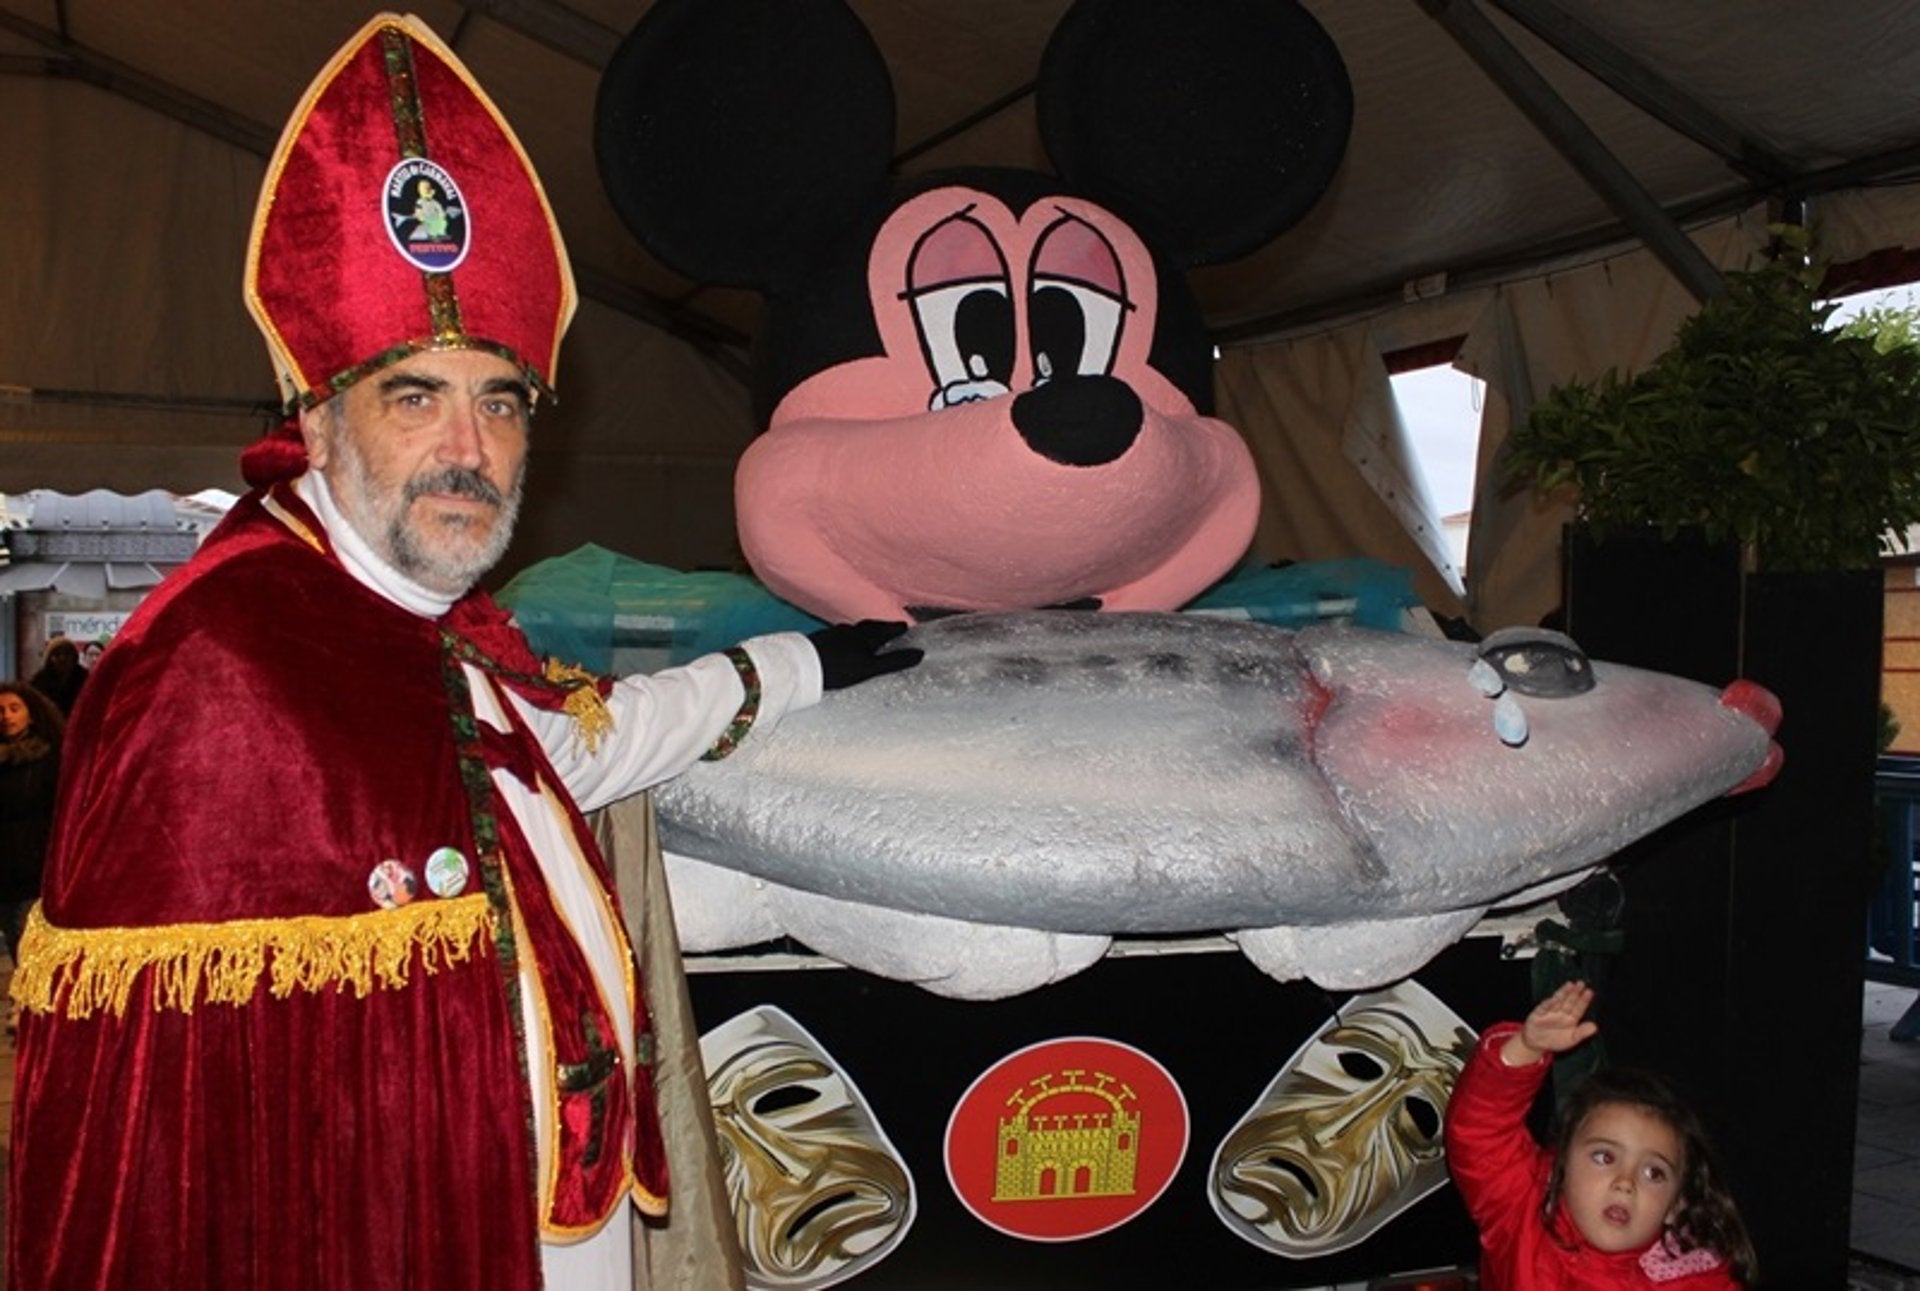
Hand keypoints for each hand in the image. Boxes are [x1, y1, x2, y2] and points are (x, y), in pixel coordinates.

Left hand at [807, 620, 923, 690]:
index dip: (896, 628)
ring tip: (867, 635)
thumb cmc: (839, 668)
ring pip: (853, 630)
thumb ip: (894, 661)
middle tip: (889, 627)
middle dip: (881, 626)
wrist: (802, 665)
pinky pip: (838, 636)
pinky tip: (842, 644)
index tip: (905, 626)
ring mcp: (833, 634)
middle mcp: (850, 631)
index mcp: (865, 636)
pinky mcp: (819, 640)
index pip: (885, 629)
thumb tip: (920, 654)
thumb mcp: (870, 668)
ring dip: (863, 631)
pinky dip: (846, 638)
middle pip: (869, 626)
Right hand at [1503, 980, 1598, 1065]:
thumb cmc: (1555, 1041)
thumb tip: (1595, 1027)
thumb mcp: (1571, 1040)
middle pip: (1569, 1001)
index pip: (1579, 1008)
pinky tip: (1553, 999)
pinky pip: (1544, 1008)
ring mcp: (1550, 1012)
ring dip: (1563, 993)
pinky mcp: (1538, 1014)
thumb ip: (1582, 1033)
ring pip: (1558, 1001)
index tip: (1589, 992)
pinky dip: (1548, 1004)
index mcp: (1571, 1019)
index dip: (1584, 1000)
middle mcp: (1561, 1013)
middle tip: (1581, 983)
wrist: (1536, 1044)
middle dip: (1575, 992)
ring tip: (1569, 985)